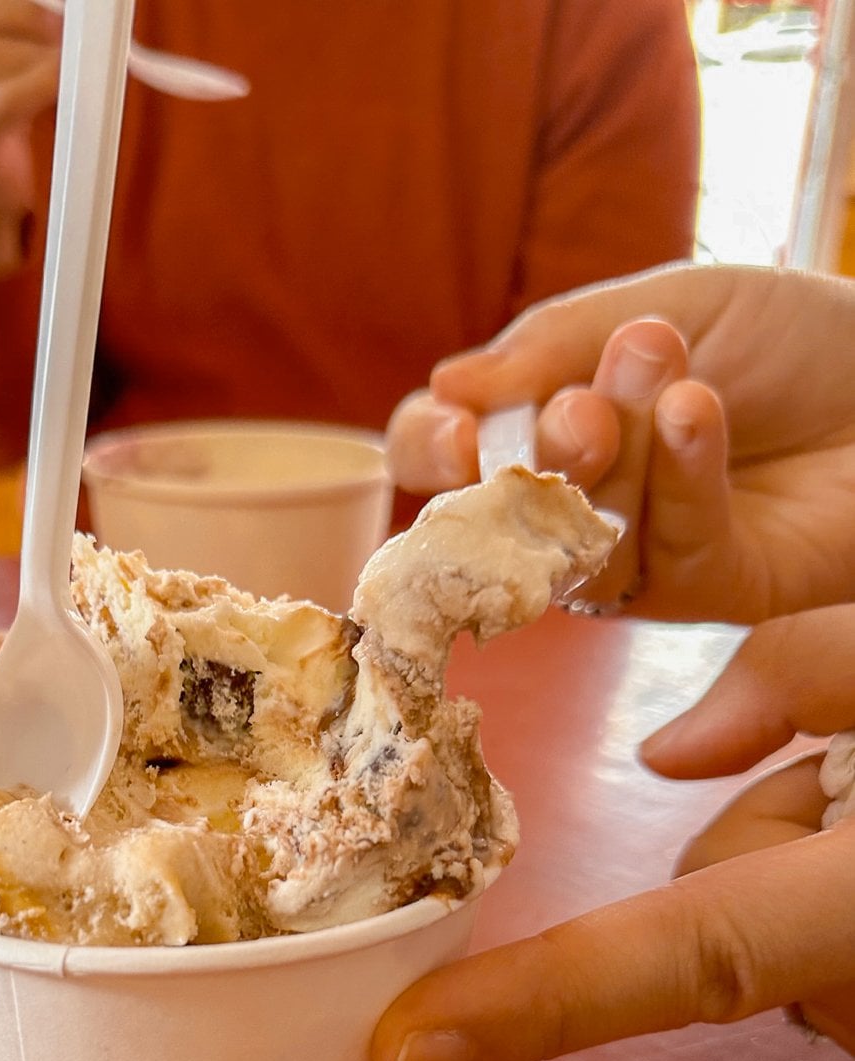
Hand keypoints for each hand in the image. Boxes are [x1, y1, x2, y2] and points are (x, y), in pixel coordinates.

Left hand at [371, 604, 854, 1060]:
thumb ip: (798, 675)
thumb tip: (667, 754)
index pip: (686, 955)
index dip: (537, 1007)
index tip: (403, 1044)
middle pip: (706, 927)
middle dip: (750, 838)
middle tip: (849, 765)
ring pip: (754, 939)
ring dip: (796, 869)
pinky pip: (807, 960)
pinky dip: (829, 907)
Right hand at [386, 264, 854, 622]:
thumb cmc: (794, 336)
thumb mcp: (672, 302)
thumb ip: (556, 340)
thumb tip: (444, 387)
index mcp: (546, 426)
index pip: (447, 455)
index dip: (433, 449)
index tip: (460, 427)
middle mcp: (577, 501)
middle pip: (505, 510)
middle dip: (543, 453)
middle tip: (586, 403)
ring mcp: (637, 553)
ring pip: (579, 542)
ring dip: (618, 458)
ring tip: (669, 375)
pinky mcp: (706, 591)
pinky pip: (664, 555)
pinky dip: (680, 477)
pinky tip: (701, 412)